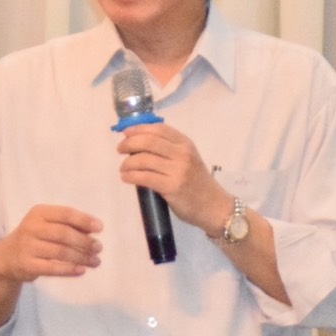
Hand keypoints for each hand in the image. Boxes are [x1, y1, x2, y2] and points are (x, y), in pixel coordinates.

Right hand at [0, 204, 103, 283]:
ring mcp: (28, 247)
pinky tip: (82, 270)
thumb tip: (94, 229)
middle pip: (63, 234)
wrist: (7, 257)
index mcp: (39, 213)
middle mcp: (31, 227)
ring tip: (95, 261)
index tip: (100, 228)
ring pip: (60, 252)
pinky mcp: (27, 265)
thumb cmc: (34, 237)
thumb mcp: (47, 225)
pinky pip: (52, 268)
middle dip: (84, 241)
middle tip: (99, 248)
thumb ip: (68, 225)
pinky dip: (69, 270)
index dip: (84, 220)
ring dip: (81, 257)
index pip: (65, 214)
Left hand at [115, 123, 231, 232]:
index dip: (139, 128)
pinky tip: (126, 178)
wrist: (214, 206)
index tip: (126, 133)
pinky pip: (144, 177)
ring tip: (123, 169)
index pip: (158, 129)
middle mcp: (182, 154)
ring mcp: (178, 170)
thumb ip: (169, 150)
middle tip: (120, 150)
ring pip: (143, 160)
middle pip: (148, 141)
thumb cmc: (197, 183)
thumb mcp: (188, 159)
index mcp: (185, 144)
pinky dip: (131, 176)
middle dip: (129, 144)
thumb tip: (138, 143)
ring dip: (127, 163)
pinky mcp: (172, 187)